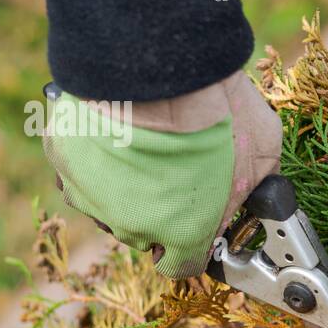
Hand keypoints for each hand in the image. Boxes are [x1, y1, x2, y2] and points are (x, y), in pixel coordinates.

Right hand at [43, 71, 281, 278]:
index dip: (192, 246)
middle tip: (176, 172)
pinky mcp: (63, 158)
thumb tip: (260, 193)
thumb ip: (256, 187)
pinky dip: (93, 159)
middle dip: (160, 211)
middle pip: (143, 234)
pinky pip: (78, 171)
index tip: (198, 225)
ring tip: (146, 150)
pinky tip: (114, 137)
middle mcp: (133, 224)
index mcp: (183, 233)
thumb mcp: (265, 153)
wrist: (161, 62)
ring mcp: (91, 193)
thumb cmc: (218, 108)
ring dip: (124, 187)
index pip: (181, 266)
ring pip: (107, 204)